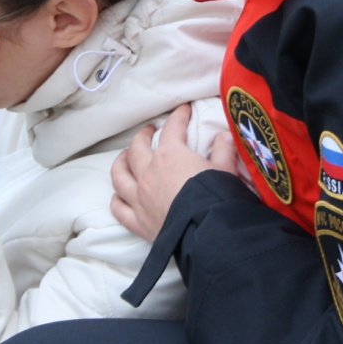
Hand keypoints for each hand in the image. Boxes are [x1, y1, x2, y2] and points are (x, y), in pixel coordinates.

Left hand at [110, 103, 238, 241]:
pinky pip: (118, 208)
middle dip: (142, 136)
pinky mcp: (138, 221)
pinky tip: (119, 195)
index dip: (178, 116)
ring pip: (119, 175)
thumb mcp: (226, 170)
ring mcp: (139, 197)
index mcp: (170, 156)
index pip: (172, 128)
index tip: (183, 110)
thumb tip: (225, 136)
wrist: (207, 234)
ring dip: (120, 162)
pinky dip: (117, 199)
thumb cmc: (217, 199)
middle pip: (136, 148)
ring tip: (125, 156)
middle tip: (148, 131)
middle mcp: (148, 173)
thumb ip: (224, 151)